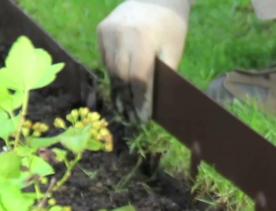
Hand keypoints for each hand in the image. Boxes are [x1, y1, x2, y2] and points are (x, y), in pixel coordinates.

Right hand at [96, 0, 190, 123]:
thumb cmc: (171, 26)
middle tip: (131, 119)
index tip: (142, 118)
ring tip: (123, 109)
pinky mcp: (101, 30)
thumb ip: (164, 75)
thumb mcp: (174, 50)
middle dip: (127, 100)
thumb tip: (155, 103)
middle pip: (121, 76)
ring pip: (110, 69)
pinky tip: (118, 88)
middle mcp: (121, 35)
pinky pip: (105, 58)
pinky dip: (112, 74)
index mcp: (143, 40)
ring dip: (117, 90)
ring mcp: (108, 31)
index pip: (138, 78)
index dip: (140, 100)